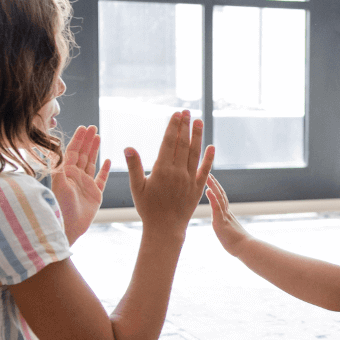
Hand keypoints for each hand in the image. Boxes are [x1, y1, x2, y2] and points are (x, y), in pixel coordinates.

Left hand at [51, 125, 110, 244]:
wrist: (68, 226)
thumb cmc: (60, 206)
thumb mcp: (59, 184)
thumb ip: (61, 167)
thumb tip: (60, 150)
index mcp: (66, 173)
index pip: (73, 151)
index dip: (78, 139)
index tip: (84, 128)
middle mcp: (76, 177)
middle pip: (83, 154)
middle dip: (87, 140)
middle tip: (93, 128)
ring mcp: (86, 185)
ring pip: (91, 163)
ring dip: (94, 150)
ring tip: (98, 137)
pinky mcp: (95, 195)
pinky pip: (101, 179)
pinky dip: (104, 170)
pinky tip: (107, 160)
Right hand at [124, 111, 214, 235]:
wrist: (165, 228)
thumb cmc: (147, 208)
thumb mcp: (136, 187)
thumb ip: (134, 166)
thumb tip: (128, 147)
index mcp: (162, 170)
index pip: (169, 142)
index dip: (173, 127)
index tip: (176, 114)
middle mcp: (178, 172)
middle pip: (183, 144)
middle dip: (185, 126)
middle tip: (187, 111)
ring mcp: (190, 180)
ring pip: (195, 153)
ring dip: (197, 136)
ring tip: (198, 121)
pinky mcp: (198, 188)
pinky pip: (205, 170)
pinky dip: (209, 158)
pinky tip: (211, 146)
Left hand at [200, 175, 251, 253]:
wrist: (245, 248)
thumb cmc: (237, 243)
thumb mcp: (227, 231)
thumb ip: (224, 225)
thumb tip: (222, 225)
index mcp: (226, 215)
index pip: (221, 198)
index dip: (216, 188)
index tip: (211, 178)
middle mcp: (226, 213)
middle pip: (220, 194)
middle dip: (214, 182)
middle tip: (208, 171)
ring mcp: (224, 216)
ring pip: (219, 198)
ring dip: (213, 186)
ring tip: (207, 176)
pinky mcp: (221, 222)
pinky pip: (217, 208)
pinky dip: (212, 198)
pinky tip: (208, 190)